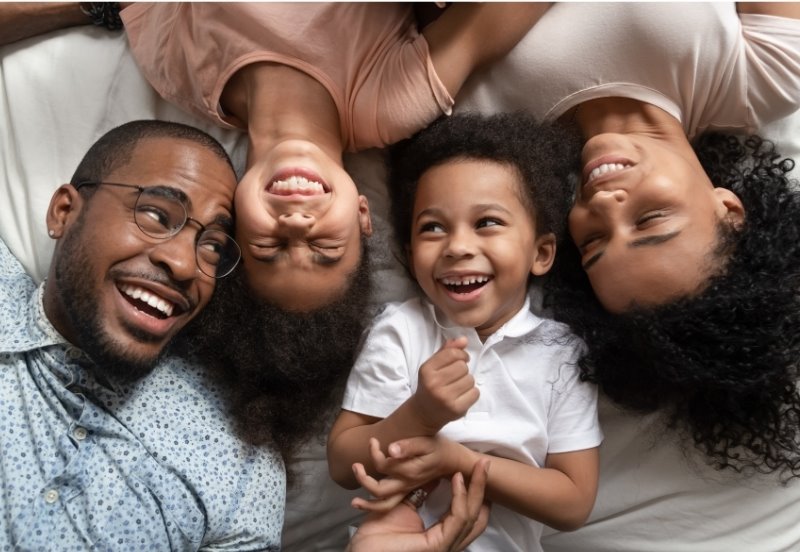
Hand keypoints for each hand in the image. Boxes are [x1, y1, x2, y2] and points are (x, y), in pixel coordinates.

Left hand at [346, 459, 491, 551]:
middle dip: (481, 489)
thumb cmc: (375, 537)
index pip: (466, 516)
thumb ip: (419, 496)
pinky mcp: (437, 546)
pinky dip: (460, 498)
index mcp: (439, 536)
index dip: (473, 494)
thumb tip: (433, 478)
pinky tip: (457, 480)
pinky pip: (457, 519)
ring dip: (476, 489)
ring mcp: (444, 547)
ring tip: (477, 467)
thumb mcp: (402, 508)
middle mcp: (446, 543)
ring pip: (471, 517)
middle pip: (476, 517)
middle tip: (484, 464)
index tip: (474, 471)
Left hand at [351, 436, 466, 508]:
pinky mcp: (408, 491)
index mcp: (409, 470)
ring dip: (367, 504)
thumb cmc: (440, 448)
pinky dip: (376, 506)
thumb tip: (389, 449)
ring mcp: (407, 489)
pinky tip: (365, 502)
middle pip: (379, 489)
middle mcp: (406, 483)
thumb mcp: (427, 442)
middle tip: (356, 466)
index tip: (373, 440)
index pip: (383, 465)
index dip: (374, 452)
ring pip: (384, 504)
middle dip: (363, 480)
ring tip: (354, 501)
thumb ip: (408, 446)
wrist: (455, 461)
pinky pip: (391, 504)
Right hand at [412, 337, 478, 431]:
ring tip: (458, 387)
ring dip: (467, 382)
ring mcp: (445, 398)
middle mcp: (434, 384)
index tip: (461, 359)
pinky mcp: (456, 409)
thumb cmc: (430, 385)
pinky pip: (475, 393)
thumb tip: (464, 339)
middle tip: (456, 377)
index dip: (461, 354)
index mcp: (427, 370)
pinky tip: (462, 396)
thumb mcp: (433, 366)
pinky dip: (472, 393)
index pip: (452, 354)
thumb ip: (447, 351)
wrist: (423, 413)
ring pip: (470, 379)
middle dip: (463, 370)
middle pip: (463, 367)